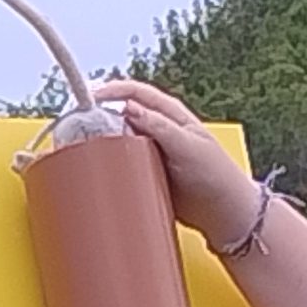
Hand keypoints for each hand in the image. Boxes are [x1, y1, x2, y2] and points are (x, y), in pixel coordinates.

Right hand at [92, 78, 265, 250]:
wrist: (225, 214)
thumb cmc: (215, 176)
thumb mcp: (187, 147)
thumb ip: (160, 127)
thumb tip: (129, 107)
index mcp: (170, 114)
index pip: (135, 92)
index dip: (111, 91)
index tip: (89, 99)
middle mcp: (158, 129)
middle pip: (122, 115)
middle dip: (100, 117)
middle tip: (80, 127)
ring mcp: (152, 152)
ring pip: (120, 140)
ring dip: (103, 142)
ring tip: (85, 149)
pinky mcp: (149, 175)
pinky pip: (125, 165)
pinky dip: (111, 166)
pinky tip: (100, 172)